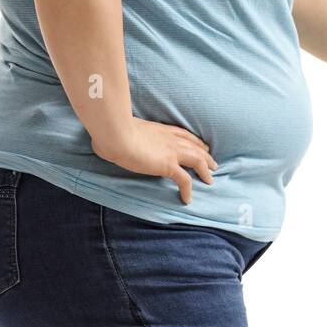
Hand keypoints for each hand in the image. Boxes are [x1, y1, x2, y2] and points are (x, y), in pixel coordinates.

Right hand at [91, 118, 218, 204]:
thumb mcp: (124, 127)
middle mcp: (171, 139)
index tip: (201, 145)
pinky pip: (184, 180)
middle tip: (213, 163)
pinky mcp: (168, 165)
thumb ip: (127, 132)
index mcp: (161, 129)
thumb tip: (114, 138)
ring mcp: (172, 152)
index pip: (184, 134)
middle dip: (206, 155)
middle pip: (195, 146)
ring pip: (197, 160)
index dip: (195, 141)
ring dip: (205, 170)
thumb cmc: (113, 130)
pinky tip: (188, 199)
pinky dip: (188, 190)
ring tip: (210, 179)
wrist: (116, 134)